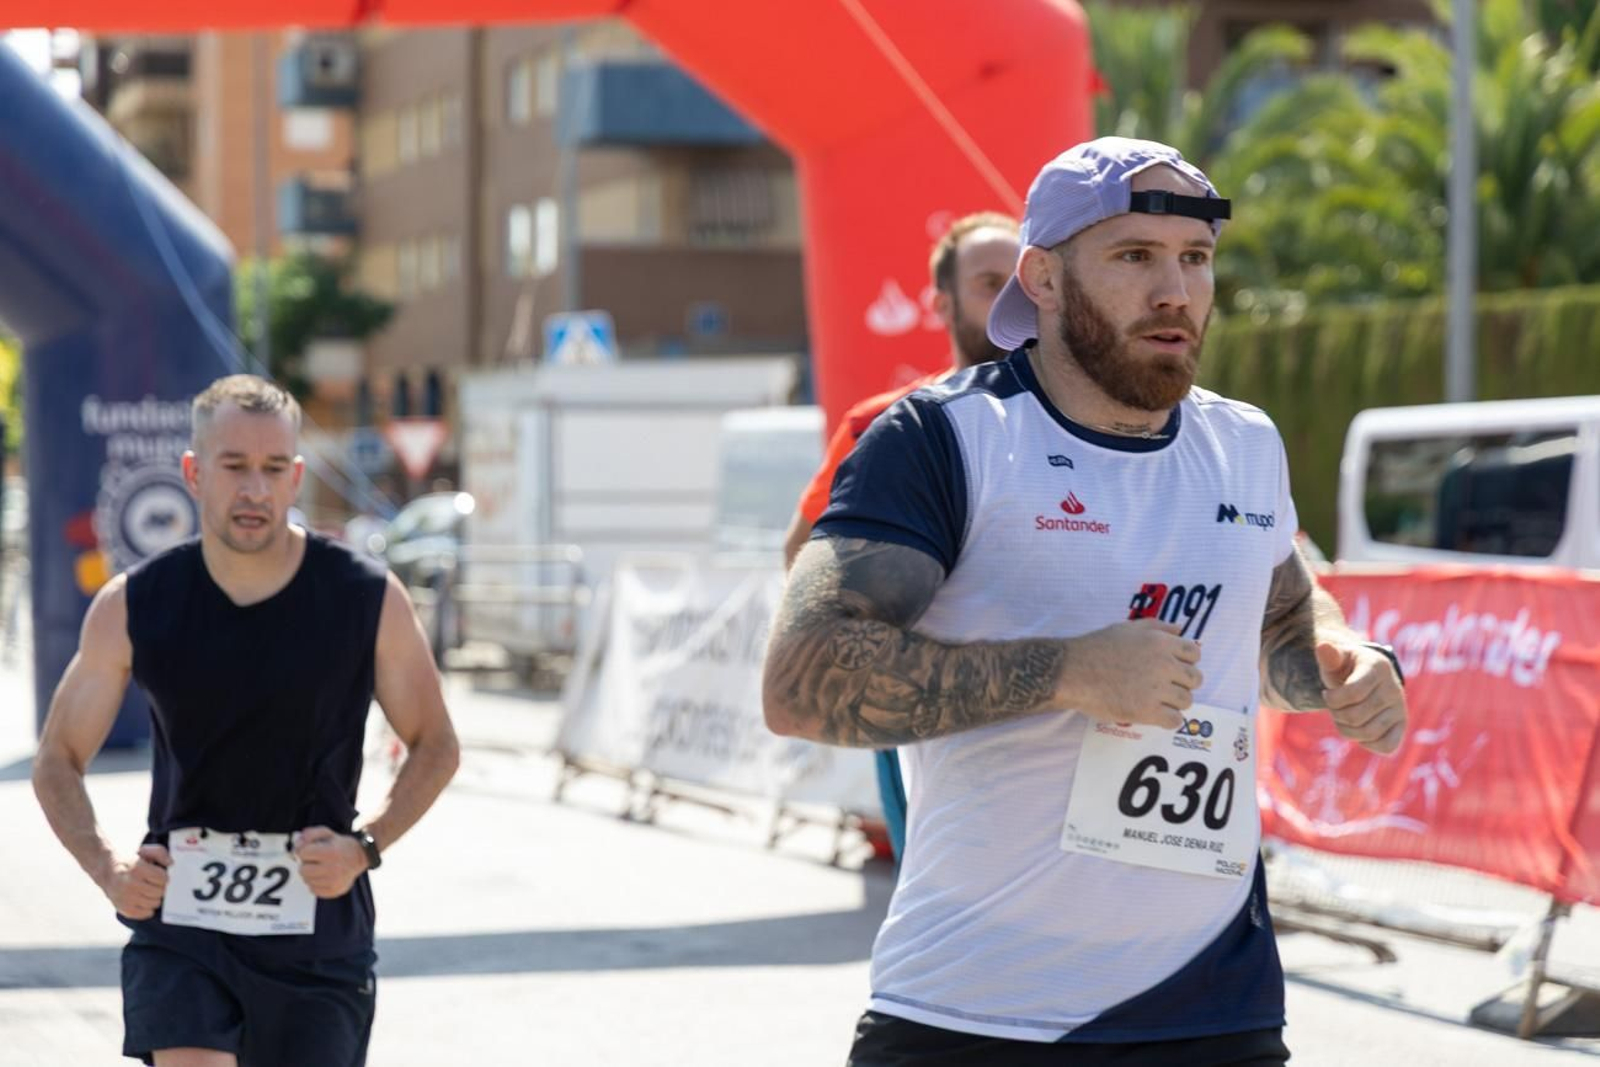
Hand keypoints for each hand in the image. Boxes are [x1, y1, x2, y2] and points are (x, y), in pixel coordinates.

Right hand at [102, 844, 169, 919]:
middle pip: (159, 892)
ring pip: (154, 903)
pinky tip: (145, 900)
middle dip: (160, 887)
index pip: (163, 878)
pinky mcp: (122, 908)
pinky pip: (144, 914)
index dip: (163, 876)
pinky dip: (148, 908)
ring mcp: (125, 898)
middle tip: (154, 883)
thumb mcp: (145, 851)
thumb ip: (161, 853)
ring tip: (149, 891)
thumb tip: (171, 863)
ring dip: (155, 897)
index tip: (158, 874)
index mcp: (136, 869)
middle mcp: (130, 884)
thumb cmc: (130, 860)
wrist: (106, 870)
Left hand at [293, 826, 368, 899]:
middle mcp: (333, 869)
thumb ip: (310, 834)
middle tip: (313, 860)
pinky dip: (315, 883)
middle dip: (305, 864)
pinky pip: (313, 890)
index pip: (303, 853)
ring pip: (307, 881)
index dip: (303, 850)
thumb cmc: (340, 845)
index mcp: (331, 852)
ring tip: (319, 868)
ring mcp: (334, 882)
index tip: (309, 850)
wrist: (360, 858)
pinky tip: (323, 876)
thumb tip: (297, 844)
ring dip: (310, 874)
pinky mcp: (334, 891)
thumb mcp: (327, 833)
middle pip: (302, 870)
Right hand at [1061, 619, 1202, 728]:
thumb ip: (1157, 627)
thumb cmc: (1097, 647)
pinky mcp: (1147, 712)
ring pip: (1186, 701)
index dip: (1186, 661)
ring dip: (1175, 702)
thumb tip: (1180, 630)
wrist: (1073, 672)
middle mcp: (1164, 664)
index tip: (1173, 668)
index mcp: (1161, 643)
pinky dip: (1168, 719)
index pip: (1195, 654)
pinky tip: (1155, 714)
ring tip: (1157, 701)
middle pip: (1195, 679)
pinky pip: (1174, 720)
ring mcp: (1157, 690)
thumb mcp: (1128, 627)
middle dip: (1183, 683)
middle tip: (1165, 686)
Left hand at [1317, 642, 1406, 754]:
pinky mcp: (1401, 726)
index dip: (1332, 699)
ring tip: (1344, 717)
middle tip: (1335, 707)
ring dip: (1346, 730)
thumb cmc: (1344, 669)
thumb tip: (1323, 646)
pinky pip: (1386, 746)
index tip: (1327, 694)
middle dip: (1336, 714)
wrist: (1363, 677)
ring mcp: (1400, 708)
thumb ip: (1329, 656)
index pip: (1352, 693)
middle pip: (1356, 717)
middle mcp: (1394, 688)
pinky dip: (1366, 743)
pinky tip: (1359, 729)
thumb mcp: (1335, 660)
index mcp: (1378, 667)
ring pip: (1368, 733)